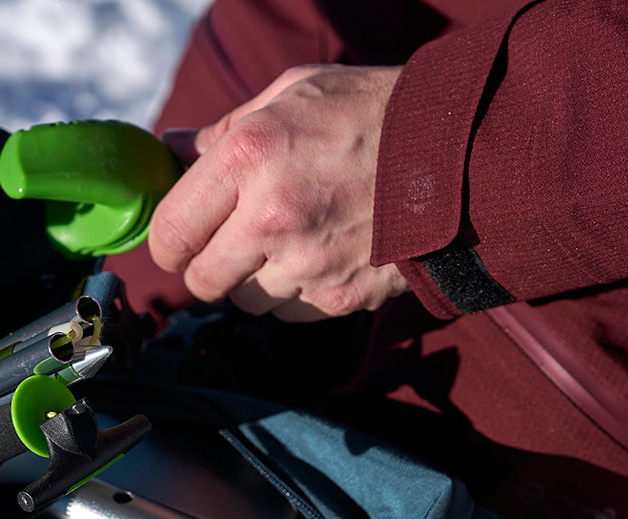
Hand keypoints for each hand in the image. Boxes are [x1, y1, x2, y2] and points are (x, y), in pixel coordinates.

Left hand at [148, 64, 409, 321]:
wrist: (458, 153)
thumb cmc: (369, 114)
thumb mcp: (290, 96)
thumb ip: (223, 132)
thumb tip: (172, 152)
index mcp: (249, 159)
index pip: (171, 233)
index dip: (168, 243)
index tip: (179, 238)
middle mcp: (272, 219)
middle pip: (202, 282)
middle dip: (207, 268)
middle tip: (228, 245)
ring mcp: (308, 266)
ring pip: (246, 302)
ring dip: (254, 281)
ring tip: (289, 241)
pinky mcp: (338, 298)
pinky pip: (289, 312)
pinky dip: (294, 293)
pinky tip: (320, 256)